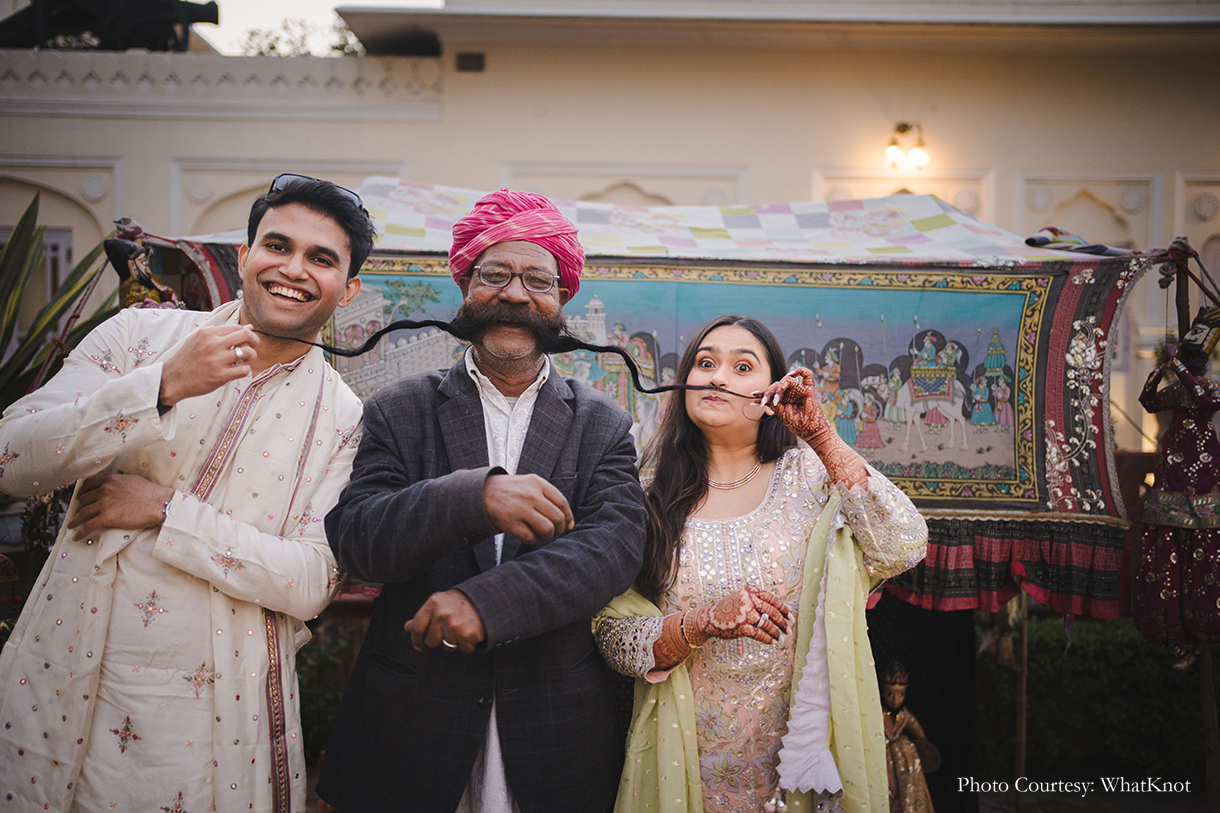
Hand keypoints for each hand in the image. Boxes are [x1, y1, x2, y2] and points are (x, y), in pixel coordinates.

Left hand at [67, 474, 174, 540]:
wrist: (159, 503)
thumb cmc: (151, 493)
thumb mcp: (132, 481)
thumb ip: (119, 483)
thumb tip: (116, 487)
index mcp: (110, 480)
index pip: (88, 484)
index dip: (82, 492)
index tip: (80, 498)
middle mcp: (104, 490)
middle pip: (84, 499)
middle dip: (79, 507)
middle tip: (78, 513)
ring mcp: (104, 504)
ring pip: (83, 513)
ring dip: (76, 520)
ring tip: (72, 525)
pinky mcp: (107, 517)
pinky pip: (88, 526)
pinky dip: (80, 532)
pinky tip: (76, 537)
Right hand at [158, 325, 259, 406]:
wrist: (172, 379)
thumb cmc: (188, 359)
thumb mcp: (200, 340)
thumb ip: (223, 333)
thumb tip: (249, 327)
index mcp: (208, 333)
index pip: (238, 328)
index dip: (247, 334)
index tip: (247, 341)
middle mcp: (213, 344)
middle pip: (247, 336)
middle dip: (255, 341)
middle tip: (253, 348)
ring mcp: (217, 360)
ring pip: (248, 353)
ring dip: (251, 357)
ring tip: (245, 361)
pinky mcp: (220, 376)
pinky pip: (244, 370)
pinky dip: (245, 371)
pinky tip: (238, 371)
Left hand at [405, 590, 486, 652]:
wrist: (482, 600)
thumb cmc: (456, 603)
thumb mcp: (437, 604)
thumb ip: (422, 617)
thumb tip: (407, 627)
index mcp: (433, 604)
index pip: (417, 628)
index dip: (416, 640)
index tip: (419, 645)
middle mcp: (443, 614)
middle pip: (431, 641)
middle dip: (439, 639)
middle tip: (448, 630)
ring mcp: (456, 625)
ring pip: (448, 647)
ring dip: (454, 642)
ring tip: (460, 629)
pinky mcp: (469, 635)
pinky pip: (463, 649)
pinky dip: (466, 644)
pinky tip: (468, 633)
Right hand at [483, 473, 574, 543]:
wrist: (483, 493)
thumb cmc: (512, 490)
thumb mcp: (530, 483)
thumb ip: (549, 497)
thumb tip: (569, 521)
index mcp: (538, 484)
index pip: (562, 503)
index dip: (568, 517)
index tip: (568, 525)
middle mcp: (531, 495)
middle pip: (557, 518)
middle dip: (559, 529)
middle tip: (554, 532)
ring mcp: (520, 509)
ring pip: (547, 529)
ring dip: (547, 536)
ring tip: (542, 534)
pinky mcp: (510, 523)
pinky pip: (530, 538)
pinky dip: (532, 540)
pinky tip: (528, 535)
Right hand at [686, 586, 789, 645]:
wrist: (708, 618)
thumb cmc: (727, 609)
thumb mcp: (741, 599)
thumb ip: (758, 601)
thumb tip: (781, 611)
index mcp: (750, 591)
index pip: (771, 598)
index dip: (783, 608)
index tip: (790, 615)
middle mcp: (748, 600)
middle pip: (772, 611)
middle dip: (783, 622)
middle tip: (789, 629)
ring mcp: (745, 613)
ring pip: (767, 623)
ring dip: (776, 632)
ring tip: (781, 637)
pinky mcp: (742, 626)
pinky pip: (760, 634)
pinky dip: (767, 639)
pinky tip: (772, 642)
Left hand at [759, 367, 867, 487]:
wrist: (810, 431)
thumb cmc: (797, 425)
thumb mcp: (781, 413)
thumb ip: (773, 404)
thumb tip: (761, 399)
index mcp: (783, 399)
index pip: (772, 392)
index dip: (762, 393)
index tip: (753, 395)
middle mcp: (790, 393)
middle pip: (777, 385)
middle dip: (769, 392)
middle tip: (765, 402)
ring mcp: (799, 390)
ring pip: (787, 380)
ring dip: (779, 388)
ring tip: (777, 400)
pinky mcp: (809, 389)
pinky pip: (807, 375)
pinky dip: (800, 371)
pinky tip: (792, 374)